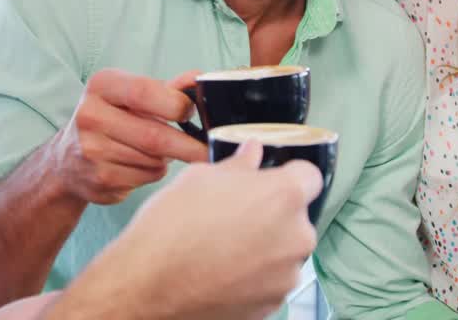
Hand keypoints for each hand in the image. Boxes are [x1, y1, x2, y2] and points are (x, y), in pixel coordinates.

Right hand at [47, 68, 205, 204]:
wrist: (67, 161)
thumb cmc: (110, 120)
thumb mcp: (130, 95)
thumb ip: (166, 89)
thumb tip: (199, 80)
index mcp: (101, 85)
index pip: (144, 92)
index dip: (176, 104)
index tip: (192, 113)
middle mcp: (90, 115)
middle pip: (154, 135)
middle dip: (187, 145)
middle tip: (208, 149)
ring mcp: (92, 150)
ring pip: (155, 159)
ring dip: (168, 158)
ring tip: (156, 151)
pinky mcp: (100, 180)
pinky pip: (147, 177)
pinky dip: (155, 172)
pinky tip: (140, 165)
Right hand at [59, 142, 322, 319]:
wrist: (148, 285)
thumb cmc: (170, 230)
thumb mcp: (200, 178)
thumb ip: (238, 165)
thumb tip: (252, 154)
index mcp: (282, 196)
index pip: (308, 176)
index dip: (287, 176)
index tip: (269, 180)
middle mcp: (295, 236)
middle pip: (296, 216)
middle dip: (272, 213)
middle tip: (234, 214)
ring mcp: (286, 274)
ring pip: (284, 249)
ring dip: (264, 244)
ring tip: (222, 244)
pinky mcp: (273, 303)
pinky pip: (271, 278)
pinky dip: (254, 273)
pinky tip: (221, 266)